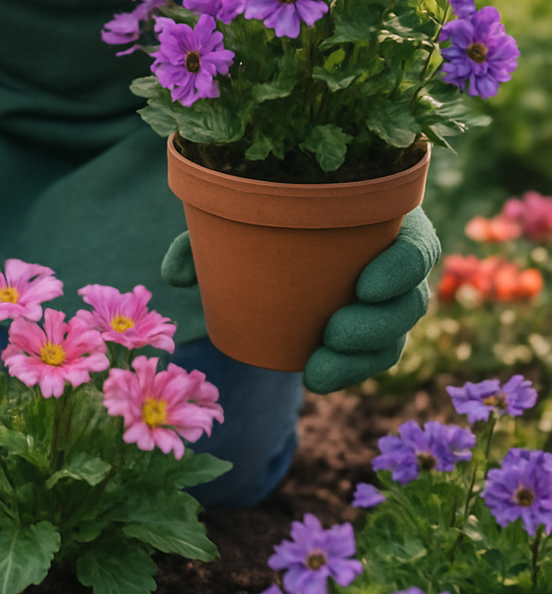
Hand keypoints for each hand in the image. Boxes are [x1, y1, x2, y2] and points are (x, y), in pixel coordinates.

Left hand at [161, 207, 440, 392]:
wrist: (274, 236)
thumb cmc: (266, 215)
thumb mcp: (239, 217)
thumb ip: (208, 236)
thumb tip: (176, 275)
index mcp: (385, 221)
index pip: (417, 245)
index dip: (402, 268)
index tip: (365, 285)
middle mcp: (394, 263)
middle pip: (411, 302)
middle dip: (378, 326)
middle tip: (332, 333)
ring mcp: (386, 302)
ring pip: (393, 338)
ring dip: (361, 360)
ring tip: (318, 370)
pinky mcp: (367, 331)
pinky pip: (369, 358)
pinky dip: (347, 371)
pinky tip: (317, 378)